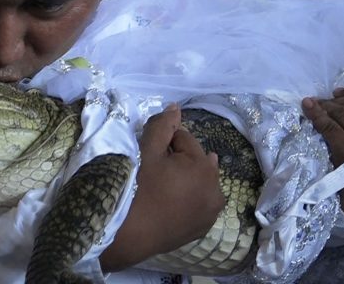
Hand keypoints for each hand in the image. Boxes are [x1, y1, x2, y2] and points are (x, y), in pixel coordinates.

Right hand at [99, 104, 223, 271]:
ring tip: (163, 187)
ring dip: (186, 178)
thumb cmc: (137, 189)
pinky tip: (170, 202)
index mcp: (204, 166)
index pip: (184, 139)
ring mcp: (211, 212)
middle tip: (154, 173)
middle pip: (195, 160)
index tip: (149, 155)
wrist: (127, 235)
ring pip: (199, 181)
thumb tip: (176, 108)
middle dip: (178, 160)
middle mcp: (216, 189)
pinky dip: (189, 198)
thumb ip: (163, 126)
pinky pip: (198, 202)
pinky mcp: (203, 228)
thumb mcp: (146, 152)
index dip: (164, 143)